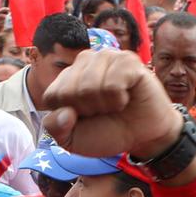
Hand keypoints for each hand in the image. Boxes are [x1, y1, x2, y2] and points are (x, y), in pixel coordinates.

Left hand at [39, 50, 182, 161]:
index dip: (68, 117)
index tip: (85, 117)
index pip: (52, 96)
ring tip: (115, 104)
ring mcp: (106, 57)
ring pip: (89, 87)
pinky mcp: (127, 60)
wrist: (143, 136)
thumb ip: (54, 129)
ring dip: (104, 105)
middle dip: (87, 111)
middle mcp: (84, 61)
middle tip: (103, 110)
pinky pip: (112, 84)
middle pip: (69, 92)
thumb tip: (65, 112)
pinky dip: (119, 99)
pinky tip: (126, 97)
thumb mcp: (72, 139)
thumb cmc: (107, 132)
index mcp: (66, 78)